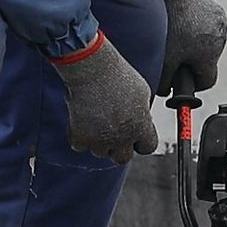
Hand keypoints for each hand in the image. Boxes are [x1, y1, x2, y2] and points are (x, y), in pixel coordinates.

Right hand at [52, 36, 159, 162]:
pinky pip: (79, 145)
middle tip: (113, 132)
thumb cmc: (117, 74)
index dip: (140, 141)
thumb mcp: (142, 92)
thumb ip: (142, 112)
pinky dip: (79, 135)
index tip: (134, 134)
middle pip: (122, 158)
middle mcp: (122, 137)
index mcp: (141, 127)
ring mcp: (101, 139)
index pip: (147, 147)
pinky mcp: (81, 136)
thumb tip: (141, 119)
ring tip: (96, 119)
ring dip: (98, 140)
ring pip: (99, 152)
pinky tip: (81, 119)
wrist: (93, 68)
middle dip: (119, 147)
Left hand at [151, 0, 225, 100]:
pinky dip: (197, 29)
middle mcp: (220, 40)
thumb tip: (165, 93)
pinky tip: (183, 22)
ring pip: (208, 45)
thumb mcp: (163, 58)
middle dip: (192, 61)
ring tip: (178, 34)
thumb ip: (164, 82)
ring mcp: (220, 24)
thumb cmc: (168, 23)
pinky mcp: (217, 11)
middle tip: (174, 54)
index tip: (181, 79)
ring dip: (195, 44)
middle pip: (207, 62)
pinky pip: (208, 28)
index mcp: (210, 55)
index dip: (192, 84)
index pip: (207, 82)